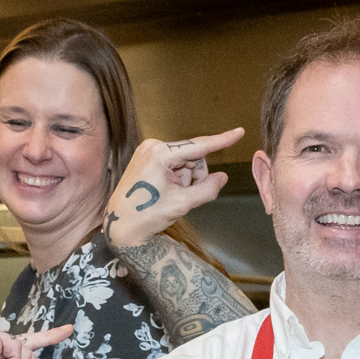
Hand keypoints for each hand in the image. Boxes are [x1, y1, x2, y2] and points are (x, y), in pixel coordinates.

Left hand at [105, 127, 244, 249]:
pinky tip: (166, 191)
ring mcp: (147, 151)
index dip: (222, 140)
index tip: (239, 132)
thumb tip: (222, 177)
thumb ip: (207, 189)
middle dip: (195, 175)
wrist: (120, 226)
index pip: (199, 145)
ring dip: (186, 178)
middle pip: (192, 156)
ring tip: (172, 195)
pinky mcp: (146, 158)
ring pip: (184, 161)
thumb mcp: (182, 204)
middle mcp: (153, 146)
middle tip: (185, 195)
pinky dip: (177, 177)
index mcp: (160, 153)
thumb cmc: (146, 215)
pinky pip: (173, 164)